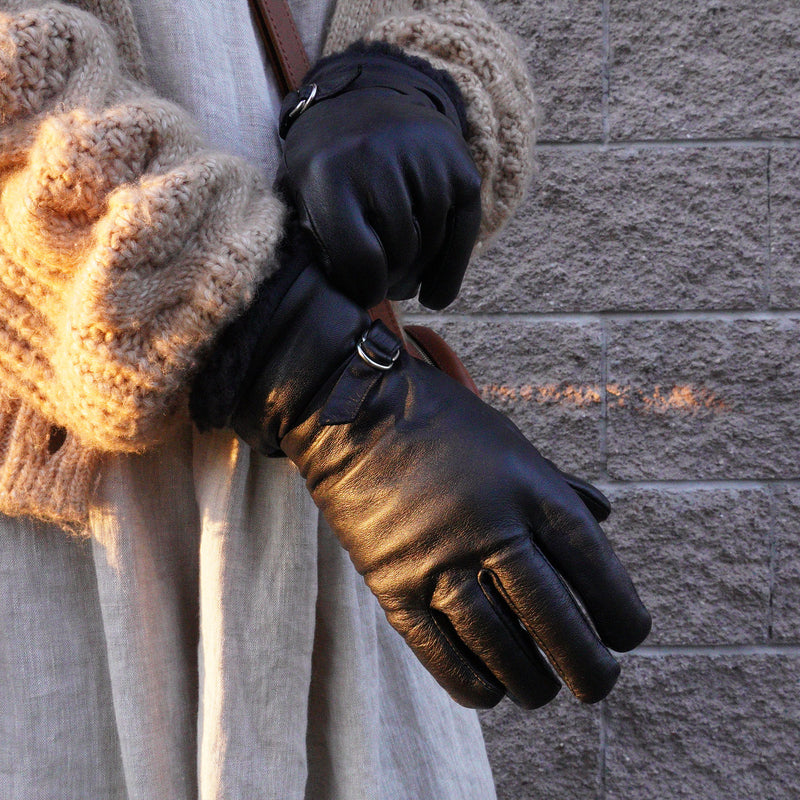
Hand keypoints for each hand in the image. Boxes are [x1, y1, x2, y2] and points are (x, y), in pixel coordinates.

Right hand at [227, 264, 650, 707]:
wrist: (355, 412)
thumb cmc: (445, 425)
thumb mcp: (512, 443)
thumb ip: (558, 486)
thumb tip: (605, 517)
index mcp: (529, 488)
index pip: (594, 567)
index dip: (621, 613)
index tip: (627, 636)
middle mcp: (490, 528)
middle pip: (553, 620)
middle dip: (588, 668)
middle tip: (599, 684)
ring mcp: (438, 559)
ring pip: (499, 647)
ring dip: (531, 684)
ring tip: (543, 691)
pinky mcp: (393, 583)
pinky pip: (438, 651)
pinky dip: (471, 682)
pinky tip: (490, 692)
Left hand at [276, 47, 481, 309]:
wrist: (359, 100)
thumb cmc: (326, 166)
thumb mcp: (302, 197)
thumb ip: (319, 246)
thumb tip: (357, 300)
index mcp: (329, 171)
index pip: (361, 256)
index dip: (366, 289)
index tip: (368, 298)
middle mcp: (378, 156)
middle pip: (398, 251)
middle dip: (392, 280)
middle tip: (386, 287)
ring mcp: (424, 154)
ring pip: (431, 244)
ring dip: (419, 272)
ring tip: (402, 278)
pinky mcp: (458, 160)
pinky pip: (464, 230)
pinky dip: (450, 268)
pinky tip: (436, 294)